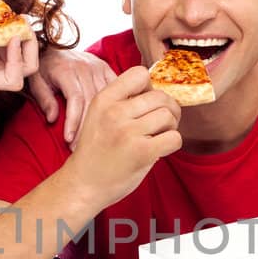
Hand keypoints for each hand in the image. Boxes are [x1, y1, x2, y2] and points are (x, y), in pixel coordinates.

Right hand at [0, 12, 32, 102]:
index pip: (15, 79)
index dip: (18, 60)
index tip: (11, 38)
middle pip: (27, 68)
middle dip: (30, 46)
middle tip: (23, 22)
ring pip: (23, 58)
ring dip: (24, 38)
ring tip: (17, 17)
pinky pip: (10, 49)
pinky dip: (12, 35)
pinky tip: (5, 21)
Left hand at [27, 46, 118, 145]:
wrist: (52, 48)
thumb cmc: (43, 69)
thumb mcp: (37, 82)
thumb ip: (44, 99)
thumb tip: (52, 119)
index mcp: (66, 69)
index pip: (75, 99)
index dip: (74, 121)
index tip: (69, 139)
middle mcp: (85, 67)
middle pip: (92, 101)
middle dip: (87, 127)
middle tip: (81, 147)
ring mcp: (98, 66)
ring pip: (106, 97)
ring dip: (102, 119)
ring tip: (96, 139)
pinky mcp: (106, 68)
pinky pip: (116, 88)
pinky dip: (117, 104)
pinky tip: (114, 121)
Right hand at [62, 65, 181, 208]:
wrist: (83, 184)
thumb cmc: (97, 150)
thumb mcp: (100, 116)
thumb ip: (124, 102)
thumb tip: (159, 90)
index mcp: (104, 99)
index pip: (140, 74)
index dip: (150, 87)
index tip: (147, 104)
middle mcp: (115, 112)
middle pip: (160, 96)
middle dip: (167, 109)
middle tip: (161, 124)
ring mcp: (128, 132)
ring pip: (168, 116)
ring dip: (170, 127)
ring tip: (158, 137)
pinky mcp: (142, 152)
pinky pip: (174, 138)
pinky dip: (172, 143)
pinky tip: (160, 149)